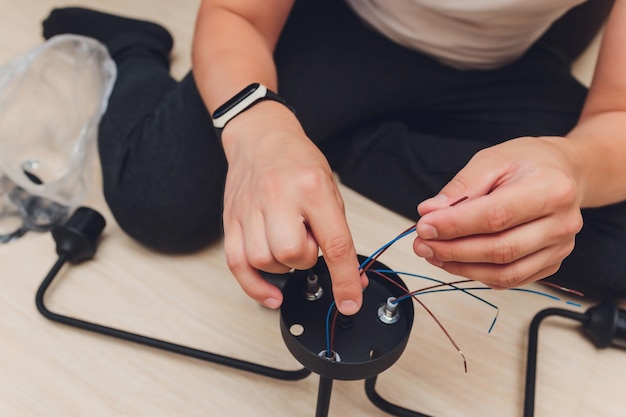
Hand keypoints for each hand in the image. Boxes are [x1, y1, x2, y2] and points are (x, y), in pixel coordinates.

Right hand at [221, 102, 365, 313]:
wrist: (261, 136)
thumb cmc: (297, 160)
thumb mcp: (329, 188)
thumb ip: (337, 231)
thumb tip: (350, 277)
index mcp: (311, 188)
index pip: (333, 244)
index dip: (345, 280)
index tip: (350, 302)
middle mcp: (277, 197)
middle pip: (291, 254)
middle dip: (305, 259)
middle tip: (308, 243)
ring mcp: (249, 209)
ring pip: (263, 261)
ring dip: (282, 266)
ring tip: (288, 245)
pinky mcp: (231, 219)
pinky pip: (237, 264)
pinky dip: (255, 286)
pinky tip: (270, 293)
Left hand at [413, 136, 582, 288]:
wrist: (564, 172)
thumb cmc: (527, 162)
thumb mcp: (491, 160)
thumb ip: (461, 188)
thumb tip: (430, 213)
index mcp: (551, 189)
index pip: (496, 216)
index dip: (455, 225)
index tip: (424, 226)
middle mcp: (562, 223)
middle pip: (500, 249)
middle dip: (452, 250)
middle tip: (421, 244)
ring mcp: (560, 248)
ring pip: (504, 272)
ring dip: (461, 267)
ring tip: (433, 254)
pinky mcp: (552, 263)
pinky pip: (511, 279)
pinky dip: (477, 274)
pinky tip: (454, 261)